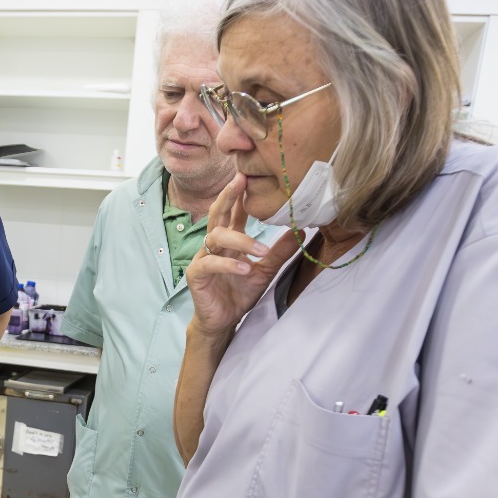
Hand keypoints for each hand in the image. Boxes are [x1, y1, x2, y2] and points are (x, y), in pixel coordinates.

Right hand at [187, 173, 300, 338]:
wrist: (223, 321)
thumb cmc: (240, 293)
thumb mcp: (266, 270)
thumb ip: (280, 251)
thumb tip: (301, 231)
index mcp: (230, 240)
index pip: (234, 211)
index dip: (240, 194)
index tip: (249, 176)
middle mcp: (215, 244)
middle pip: (218, 213)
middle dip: (228, 196)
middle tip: (241, 181)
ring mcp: (203, 257)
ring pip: (216, 237)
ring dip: (240, 241)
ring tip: (260, 251)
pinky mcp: (196, 274)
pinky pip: (210, 263)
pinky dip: (229, 264)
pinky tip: (245, 269)